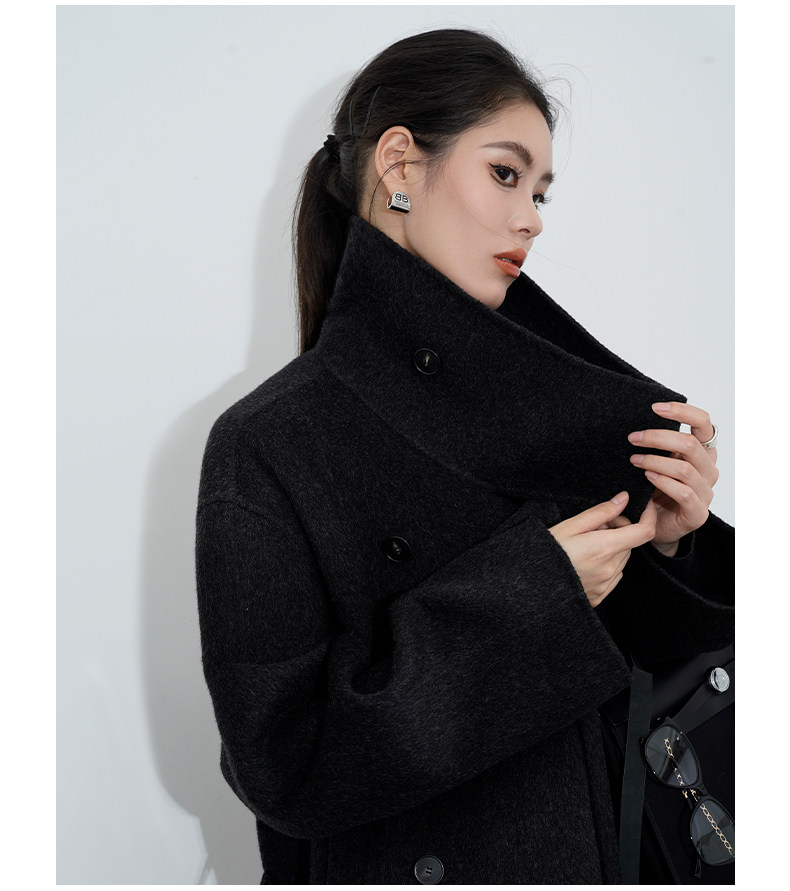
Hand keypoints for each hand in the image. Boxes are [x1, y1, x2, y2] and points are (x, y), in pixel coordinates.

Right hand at [548, 493, 656, 606]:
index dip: (648, 516)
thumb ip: (601, 512)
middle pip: (631, 543)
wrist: (531, 582)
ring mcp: (605, 585)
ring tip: (587, 544)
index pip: (643, 532)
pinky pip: (615, 575)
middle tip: (596, 527)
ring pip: (623, 559)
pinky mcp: (600, 596)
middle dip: (620, 531)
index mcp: (603, 548)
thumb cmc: (547, 550)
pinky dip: (608, 565)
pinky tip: (587, 561)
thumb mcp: (571, 524)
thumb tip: (624, 499)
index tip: (643, 507)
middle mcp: (609, 569)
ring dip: (613, 548)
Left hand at [627, 401, 718, 553]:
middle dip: (657, 437)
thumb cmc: (656, 490)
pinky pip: (684, 493)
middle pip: (690, 444)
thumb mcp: (657, 461)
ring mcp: (706, 492)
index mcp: (702, 452)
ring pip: (684, 469)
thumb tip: (637, 422)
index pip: (703, 423)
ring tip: (634, 460)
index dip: (682, 411)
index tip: (655, 407)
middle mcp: (708, 470)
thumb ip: (657, 444)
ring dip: (655, 460)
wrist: (657, 525)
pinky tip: (647, 477)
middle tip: (633, 438)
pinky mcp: (697, 513)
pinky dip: (663, 482)